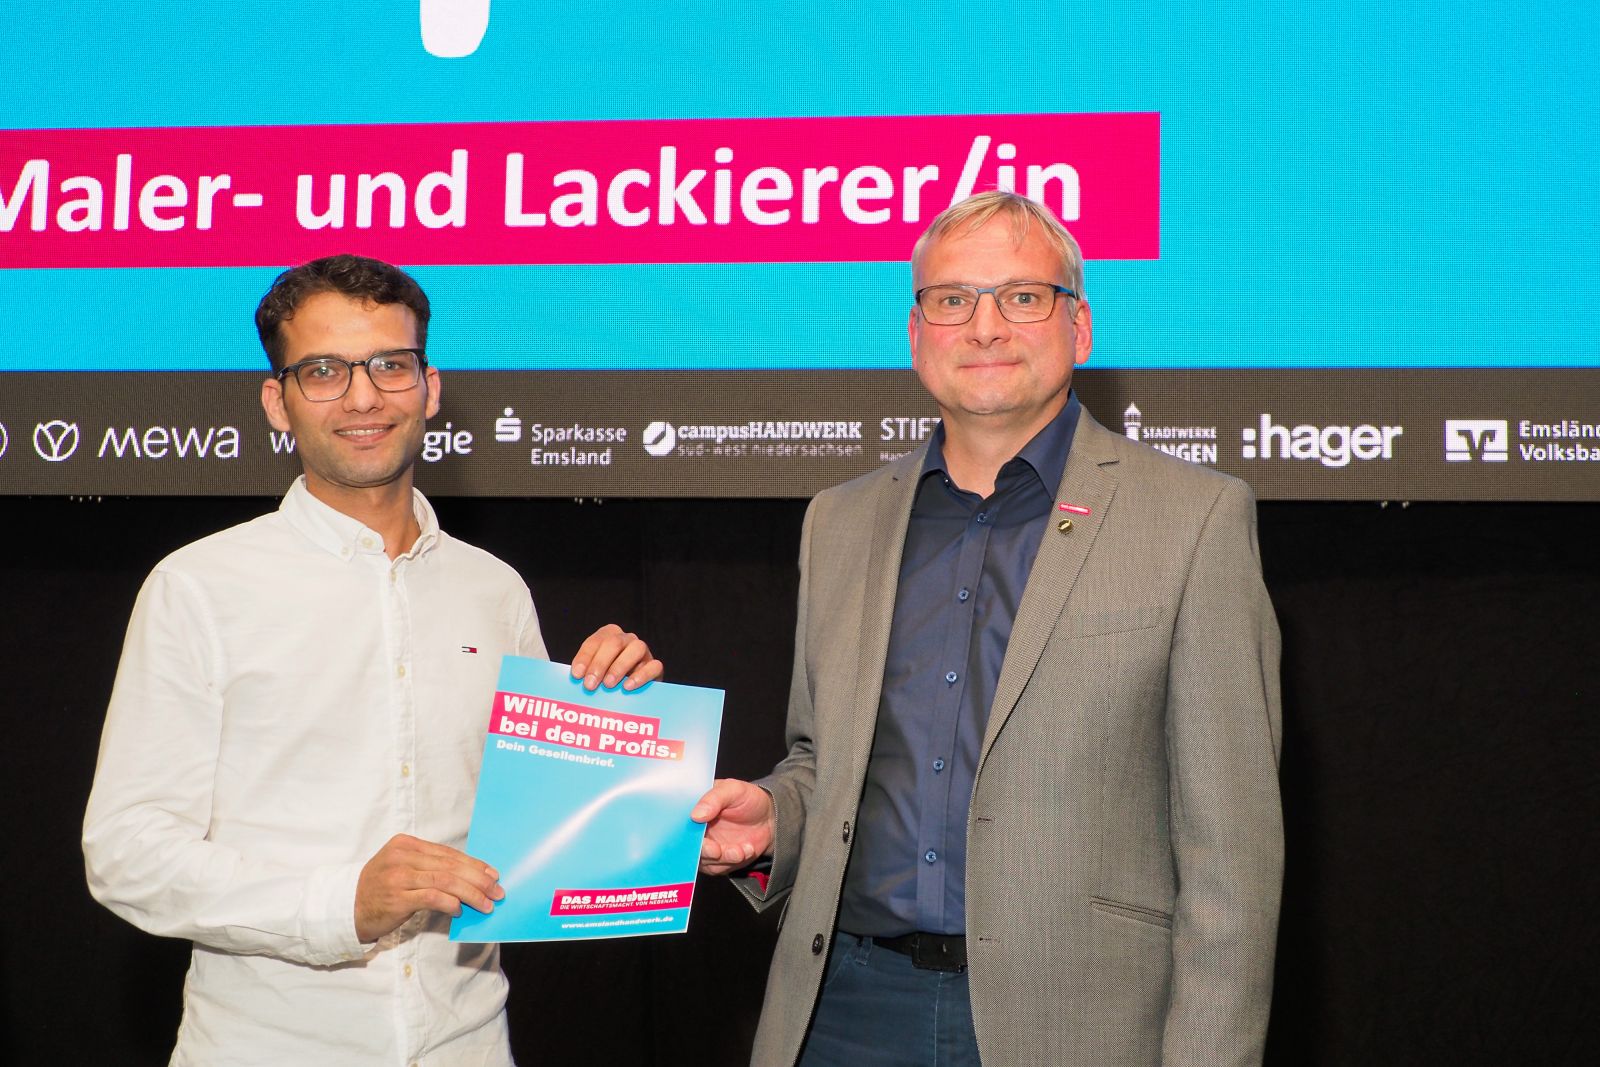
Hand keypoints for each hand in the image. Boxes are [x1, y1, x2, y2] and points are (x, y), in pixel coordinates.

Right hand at [353, 833, 504, 942]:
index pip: (448, 853)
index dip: (474, 864)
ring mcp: (398, 876)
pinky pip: (431, 897)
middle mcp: (402, 856)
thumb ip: (429, 868)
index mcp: (406, 844)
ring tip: (486, 904)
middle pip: (450, 865)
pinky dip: (450, 903)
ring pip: (445, 881)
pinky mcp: (396, 898)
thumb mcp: (402, 869)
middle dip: (478, 879)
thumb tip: (469, 877)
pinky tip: (460, 910)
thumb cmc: (380, 889)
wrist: (348, 908)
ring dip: (471, 893)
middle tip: (496, 891)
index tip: (493, 875)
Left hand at [570, 624, 662, 691]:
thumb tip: (574, 680)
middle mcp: (627, 639)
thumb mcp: (594, 673)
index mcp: (608, 636)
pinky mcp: (655, 667)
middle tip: (590, 685)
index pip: (595, 641)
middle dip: (600, 663)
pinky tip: (628, 687)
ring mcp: (643, 651)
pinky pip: (654, 666)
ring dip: (620, 667)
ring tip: (608, 685)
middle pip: (614, 643)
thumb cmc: (606, 679)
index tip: (577, 675)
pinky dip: (641, 676)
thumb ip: (585, 672)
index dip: (585, 657)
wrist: (632, 691)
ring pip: (636, 649)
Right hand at [691, 778, 774, 875]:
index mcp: (693, 808)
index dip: (683, 830)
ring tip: (741, 850)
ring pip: (702, 860)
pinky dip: (731, 862)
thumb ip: (714, 799)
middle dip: (703, 850)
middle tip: (717, 850)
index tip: (696, 835)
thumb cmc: (749, 799)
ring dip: (722, 858)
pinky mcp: (716, 860)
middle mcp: (694, 829)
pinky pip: (716, 868)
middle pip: (686, 845)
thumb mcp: (734, 790)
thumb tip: (695, 815)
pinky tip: (746, 850)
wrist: (770, 819)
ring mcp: (705, 846)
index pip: (678, 821)